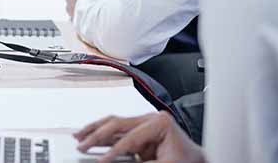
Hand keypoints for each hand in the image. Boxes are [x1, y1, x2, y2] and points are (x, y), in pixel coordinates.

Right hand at [74, 112, 203, 162]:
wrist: (198, 161)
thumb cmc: (188, 162)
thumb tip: (116, 161)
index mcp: (160, 123)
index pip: (130, 137)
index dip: (113, 151)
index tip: (100, 160)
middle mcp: (150, 118)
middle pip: (117, 123)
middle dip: (97, 136)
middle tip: (82, 146)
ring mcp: (144, 123)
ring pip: (113, 123)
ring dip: (94, 130)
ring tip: (79, 137)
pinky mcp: (139, 130)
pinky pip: (116, 130)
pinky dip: (102, 133)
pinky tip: (89, 135)